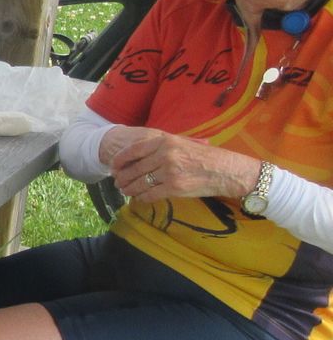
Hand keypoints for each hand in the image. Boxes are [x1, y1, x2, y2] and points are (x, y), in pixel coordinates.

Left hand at [109, 129, 259, 203]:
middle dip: (122, 178)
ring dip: (129, 189)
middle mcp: (164, 155)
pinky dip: (142, 197)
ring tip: (125, 191)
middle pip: (134, 169)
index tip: (113, 167)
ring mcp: (169, 172)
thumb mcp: (182, 143)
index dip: (119, 160)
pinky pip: (150, 194)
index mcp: (164, 141)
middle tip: (117, 183)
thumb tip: (137, 155)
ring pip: (139, 183)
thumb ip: (160, 147)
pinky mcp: (174, 187)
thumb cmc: (204, 157)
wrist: (226, 170)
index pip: (133, 150)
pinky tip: (139, 197)